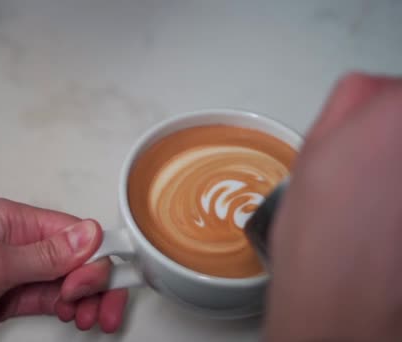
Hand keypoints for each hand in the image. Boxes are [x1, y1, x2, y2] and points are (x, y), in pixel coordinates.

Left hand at [0, 198, 127, 341]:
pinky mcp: (10, 297)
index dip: (94, 258)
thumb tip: (90, 234)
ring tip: (87, 319)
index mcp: (14, 221)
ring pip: (67, 281)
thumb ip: (46, 255)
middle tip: (98, 309)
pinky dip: (67, 308)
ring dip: (84, 299)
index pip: (72, 233)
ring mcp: (16, 272)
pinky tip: (74, 317)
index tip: (101, 284)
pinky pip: (50, 299)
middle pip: (75, 258)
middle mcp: (19, 243)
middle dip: (93, 283)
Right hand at [266, 73, 401, 340]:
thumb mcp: (312, 149)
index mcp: (396, 113)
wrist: (342, 297)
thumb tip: (365, 92)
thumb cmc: (322, 237)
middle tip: (374, 173)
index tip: (368, 134)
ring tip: (382, 205)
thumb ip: (346, 103)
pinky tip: (390, 223)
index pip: (395, 88)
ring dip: (397, 172)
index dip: (377, 112)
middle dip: (392, 142)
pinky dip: (399, 203)